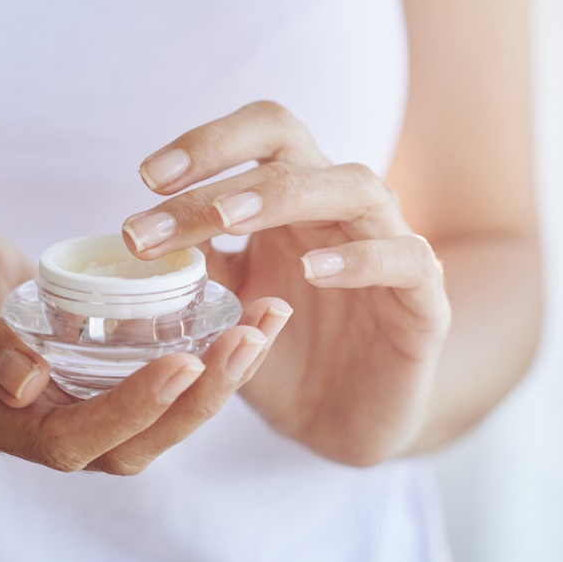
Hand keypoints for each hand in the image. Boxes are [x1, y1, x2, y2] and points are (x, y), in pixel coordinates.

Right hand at [0, 205, 289, 472]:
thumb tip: (30, 387)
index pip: (69, 440)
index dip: (130, 411)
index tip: (185, 364)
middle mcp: (29, 420)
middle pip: (127, 445)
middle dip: (197, 402)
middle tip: (250, 341)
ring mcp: (62, 395)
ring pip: (151, 416)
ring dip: (212, 381)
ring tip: (264, 327)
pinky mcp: (85, 365)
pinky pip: (148, 376)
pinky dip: (198, 353)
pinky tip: (237, 315)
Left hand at [122, 102, 450, 464]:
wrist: (344, 423)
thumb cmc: (284, 356)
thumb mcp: (226, 310)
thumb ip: (196, 269)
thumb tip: (138, 234)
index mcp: (292, 202)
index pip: (256, 138)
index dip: (205, 144)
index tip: (146, 179)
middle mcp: (340, 209)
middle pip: (294, 145)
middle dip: (222, 164)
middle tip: (159, 198)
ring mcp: (389, 245)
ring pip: (356, 186)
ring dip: (285, 195)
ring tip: (228, 219)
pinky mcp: (424, 299)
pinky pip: (406, 258)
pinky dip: (361, 257)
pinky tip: (314, 271)